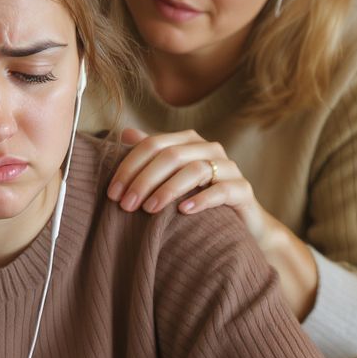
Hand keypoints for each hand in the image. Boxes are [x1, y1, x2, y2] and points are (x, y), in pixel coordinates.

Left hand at [108, 128, 318, 319]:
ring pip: (195, 170)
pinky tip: (183, 211)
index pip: (153, 145)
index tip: (112, 193)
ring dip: (168, 190)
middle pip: (171, 155)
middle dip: (144, 180)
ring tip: (150, 209)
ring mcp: (229, 168)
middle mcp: (210, 149)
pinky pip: (222, 190)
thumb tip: (124, 133)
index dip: (129, 167)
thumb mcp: (171, 176)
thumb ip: (151, 155)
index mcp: (188, 142)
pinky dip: (202, 199)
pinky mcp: (243, 190)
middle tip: (126, 205)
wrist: (240, 224)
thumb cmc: (197, 197)